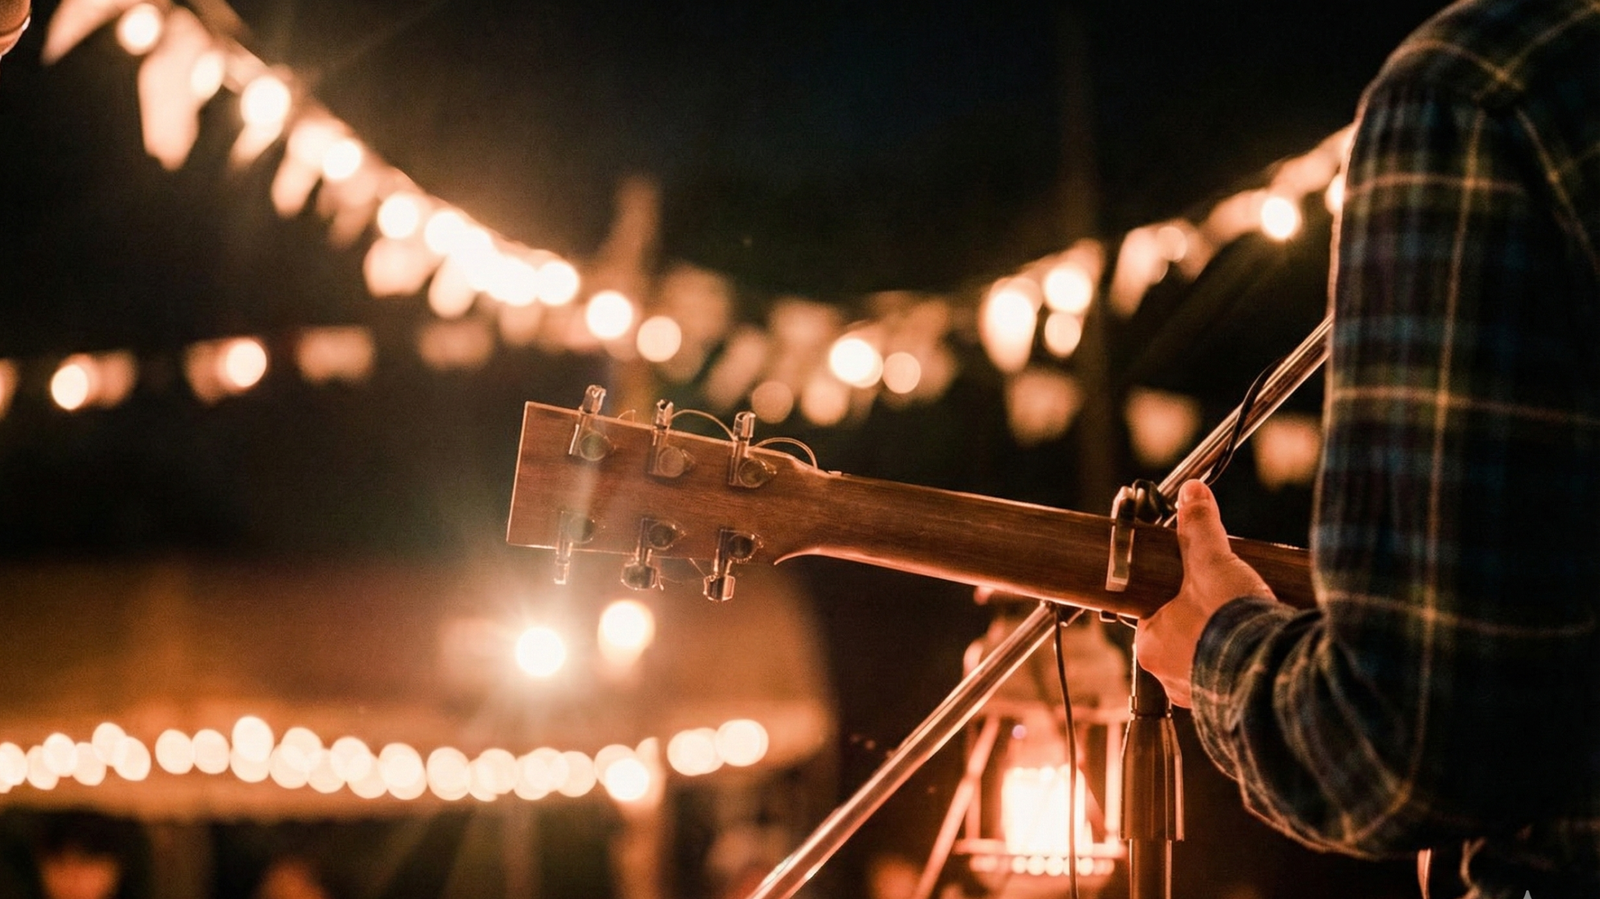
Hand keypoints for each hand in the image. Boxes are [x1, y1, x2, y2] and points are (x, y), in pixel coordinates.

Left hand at [1135, 479, 1275, 706]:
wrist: (1278, 675)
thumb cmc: (1233, 623)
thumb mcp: (1214, 564)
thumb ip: (1200, 528)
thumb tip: (1191, 492)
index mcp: (1151, 646)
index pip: (1151, 613)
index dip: (1172, 595)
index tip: (1193, 585)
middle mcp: (1169, 678)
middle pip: (1178, 637)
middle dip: (1201, 620)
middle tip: (1225, 603)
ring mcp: (1199, 696)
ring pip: (1204, 662)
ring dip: (1223, 645)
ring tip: (1246, 626)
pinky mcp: (1230, 708)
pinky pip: (1229, 682)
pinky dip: (1242, 666)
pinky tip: (1259, 650)